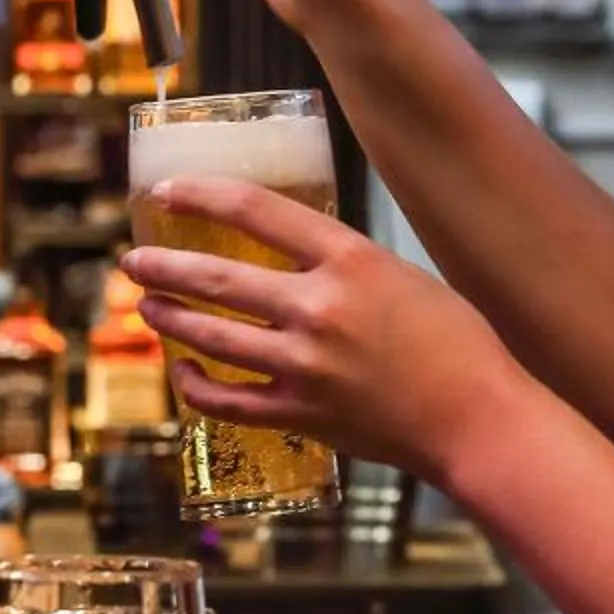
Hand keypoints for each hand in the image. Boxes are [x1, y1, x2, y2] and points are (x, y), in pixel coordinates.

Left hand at [122, 181, 525, 491]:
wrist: (479, 419)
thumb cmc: (457, 346)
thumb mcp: (403, 277)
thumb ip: (346, 266)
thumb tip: (298, 259)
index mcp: (350, 261)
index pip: (256, 211)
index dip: (202, 195)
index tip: (168, 194)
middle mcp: (319, 308)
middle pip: (215, 278)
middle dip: (163, 268)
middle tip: (134, 263)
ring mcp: (305, 365)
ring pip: (211, 337)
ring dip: (169, 319)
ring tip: (146, 308)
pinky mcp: (301, 414)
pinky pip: (227, 400)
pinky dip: (197, 385)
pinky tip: (184, 370)